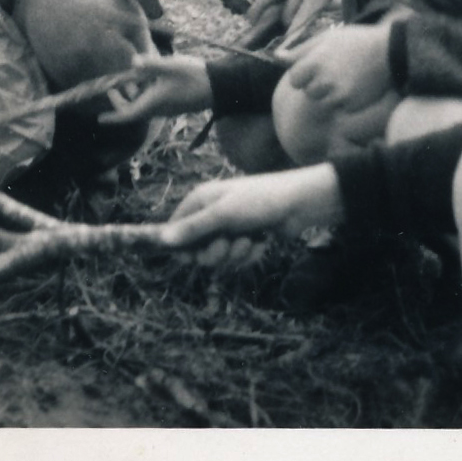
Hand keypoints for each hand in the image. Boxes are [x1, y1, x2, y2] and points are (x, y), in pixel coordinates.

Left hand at [101, 54, 213, 124]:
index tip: (99, 118)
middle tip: (112, 87)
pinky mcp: (173, 104)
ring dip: (134, 93)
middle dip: (120, 100)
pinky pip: (153, 101)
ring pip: (143, 105)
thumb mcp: (171, 67)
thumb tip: (133, 62)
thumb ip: (151, 64)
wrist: (219, 87)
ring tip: (133, 75)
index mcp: (153, 103)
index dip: (112, 116)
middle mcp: (158, 109)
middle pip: (133, 110)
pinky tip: (150, 76)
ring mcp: (166, 108)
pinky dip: (146, 92)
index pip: (128, 114)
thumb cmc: (194, 77)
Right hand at [158, 165, 342, 265]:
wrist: (299, 204)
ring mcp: (229, 229)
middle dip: (214, 253)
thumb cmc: (259, 201)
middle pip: (197, 250)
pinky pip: (237, 260)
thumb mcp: (223, 214)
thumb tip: (163, 241)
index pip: (176, 229)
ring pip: (219, 258)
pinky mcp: (245, 241)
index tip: (192, 256)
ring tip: (249, 240)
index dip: (181, 246)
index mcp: (199, 201)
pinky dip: (250, 254)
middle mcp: (211, 215)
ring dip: (235, 254)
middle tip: (227, 245)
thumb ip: (193, 228)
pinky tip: (262, 241)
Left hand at [283, 24, 393, 117]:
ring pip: (325, 101)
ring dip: (332, 94)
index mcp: (314, 63)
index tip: (315, 68)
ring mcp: (339, 95)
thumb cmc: (355, 41)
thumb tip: (276, 56)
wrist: (389, 51)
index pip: (294, 80)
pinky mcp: (353, 105)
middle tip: (335, 71)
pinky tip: (357, 85)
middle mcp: (324, 81)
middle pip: (309, 93)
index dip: (303, 74)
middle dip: (318, 85)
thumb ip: (300, 51)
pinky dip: (347, 100)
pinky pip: (342, 107)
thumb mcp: (325, 39)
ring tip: (347, 77)